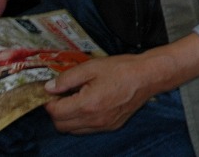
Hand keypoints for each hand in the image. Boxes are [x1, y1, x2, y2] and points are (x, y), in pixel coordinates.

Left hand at [44, 55, 159, 133]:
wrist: (149, 76)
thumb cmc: (123, 69)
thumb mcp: (92, 67)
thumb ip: (67, 78)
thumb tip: (49, 87)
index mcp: (86, 104)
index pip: (55, 112)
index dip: (50, 101)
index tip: (53, 91)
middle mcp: (93, 120)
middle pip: (61, 125)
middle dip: (57, 111)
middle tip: (63, 95)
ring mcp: (103, 125)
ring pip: (73, 130)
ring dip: (69, 118)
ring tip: (77, 100)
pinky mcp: (112, 126)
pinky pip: (88, 129)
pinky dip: (83, 122)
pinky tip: (90, 105)